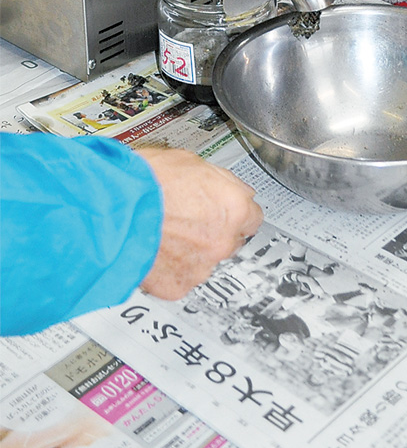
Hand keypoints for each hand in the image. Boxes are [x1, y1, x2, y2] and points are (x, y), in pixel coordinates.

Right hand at [139, 147, 262, 299]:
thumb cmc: (145, 181)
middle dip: (214, 232)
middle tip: (188, 221)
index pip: (253, 217)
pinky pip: (180, 278)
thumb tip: (226, 188)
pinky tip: (155, 250)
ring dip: (192, 252)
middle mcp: (223, 239)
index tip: (224, 212)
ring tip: (165, 234)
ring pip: (205, 261)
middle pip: (231, 240)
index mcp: (234, 206)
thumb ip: (218, 181)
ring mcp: (202, 266)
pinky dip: (170, 269)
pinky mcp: (178, 286)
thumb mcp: (190, 162)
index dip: (235, 212)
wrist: (112, 210)